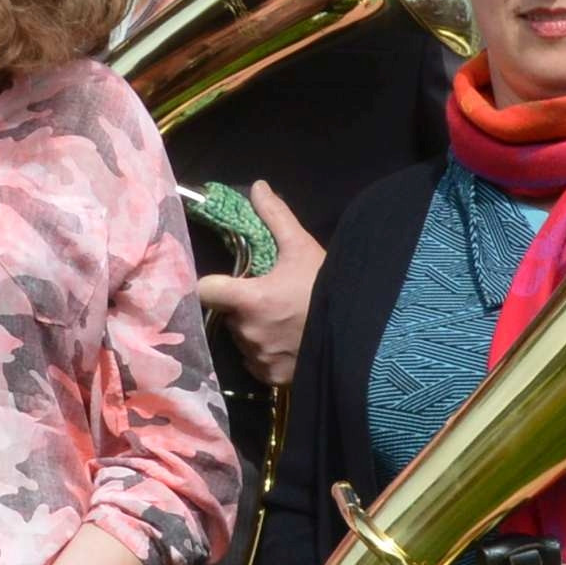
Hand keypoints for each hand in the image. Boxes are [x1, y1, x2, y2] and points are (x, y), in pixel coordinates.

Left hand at [193, 180, 324, 389]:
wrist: (360, 333)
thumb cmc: (327, 288)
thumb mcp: (302, 248)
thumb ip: (276, 217)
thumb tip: (258, 187)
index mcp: (249, 300)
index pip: (205, 291)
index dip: (212, 285)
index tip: (224, 282)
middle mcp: (247, 332)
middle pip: (227, 315)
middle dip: (242, 306)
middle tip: (270, 298)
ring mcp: (258, 358)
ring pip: (242, 339)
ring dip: (254, 329)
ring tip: (283, 320)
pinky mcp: (270, 377)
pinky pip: (255, 362)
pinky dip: (265, 353)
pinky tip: (287, 341)